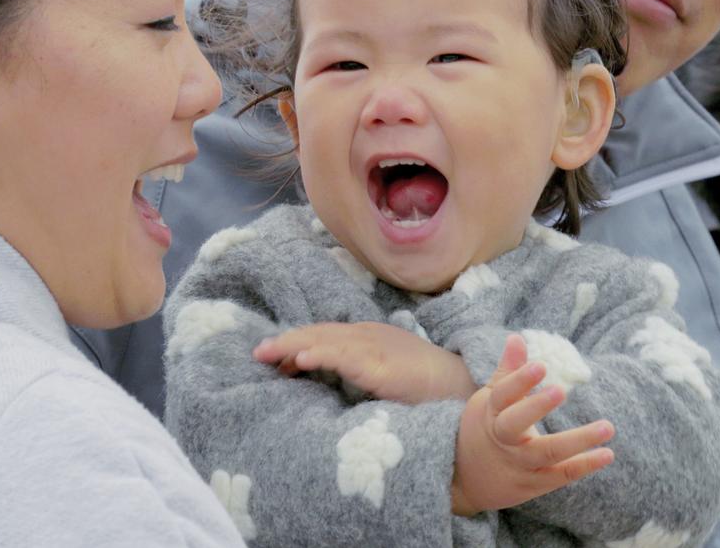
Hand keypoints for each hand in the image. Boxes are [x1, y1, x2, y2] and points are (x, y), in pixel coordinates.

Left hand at [252, 321, 477, 402]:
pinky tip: (302, 359)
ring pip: (327, 341)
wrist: (461, 386)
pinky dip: (322, 355)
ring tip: (268, 352)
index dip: (296, 342)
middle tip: (258, 352)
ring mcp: (376, 348)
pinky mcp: (383, 367)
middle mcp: (368, 336)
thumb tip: (327, 380)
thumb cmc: (424, 384)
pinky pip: (347, 358)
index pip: (324, 335)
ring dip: (294, 345)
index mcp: (367, 336)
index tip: (272, 356)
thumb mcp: (384, 372)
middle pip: (319, 333)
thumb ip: (358, 371)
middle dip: (286, 341)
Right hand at [450, 334, 614, 515]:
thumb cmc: (484, 429)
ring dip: (578, 441)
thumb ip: (508, 371)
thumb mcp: (489, 399)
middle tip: (561, 390)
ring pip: (546, 453)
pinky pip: (560, 475)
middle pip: (516, 425)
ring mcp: (518, 464)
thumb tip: (517, 337)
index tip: (540, 365)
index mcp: (491, 413)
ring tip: (607, 427)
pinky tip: (607, 454)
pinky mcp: (533, 484)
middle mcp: (503, 440)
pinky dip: (584, 465)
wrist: (465, 479)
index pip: (503, 395)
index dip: (519, 380)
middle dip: (536, 407)